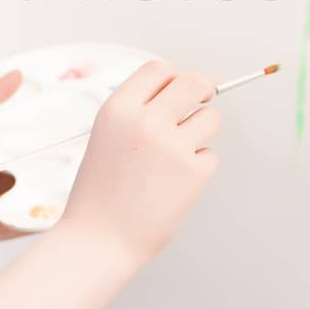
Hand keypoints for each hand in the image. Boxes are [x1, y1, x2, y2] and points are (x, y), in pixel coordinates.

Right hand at [55, 60, 220, 270]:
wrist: (98, 239)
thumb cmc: (101, 193)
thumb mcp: (106, 137)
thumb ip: (137, 113)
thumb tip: (179, 93)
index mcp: (118, 110)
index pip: (158, 69)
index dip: (172, 79)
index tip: (177, 91)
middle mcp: (145, 121)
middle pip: (193, 82)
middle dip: (202, 90)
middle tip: (202, 101)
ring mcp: (171, 145)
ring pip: (210, 118)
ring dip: (202, 132)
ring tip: (178, 156)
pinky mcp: (193, 172)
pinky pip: (211, 155)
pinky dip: (199, 167)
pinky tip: (174, 184)